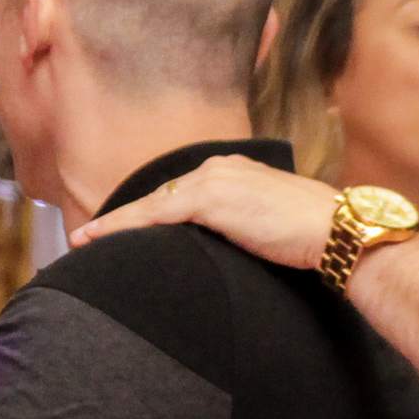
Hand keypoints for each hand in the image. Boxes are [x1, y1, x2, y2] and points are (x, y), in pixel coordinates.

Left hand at [71, 156, 356, 273]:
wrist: (336, 230)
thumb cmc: (314, 236)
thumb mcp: (272, 227)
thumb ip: (244, 229)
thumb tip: (229, 251)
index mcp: (234, 172)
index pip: (180, 193)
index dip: (148, 213)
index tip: (121, 227)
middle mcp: (220, 167)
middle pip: (159, 196)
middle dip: (124, 218)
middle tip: (88, 235)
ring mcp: (213, 180)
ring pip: (150, 205)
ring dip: (115, 224)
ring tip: (82, 240)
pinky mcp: (209, 199)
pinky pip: (154, 215)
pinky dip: (123, 227)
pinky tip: (100, 240)